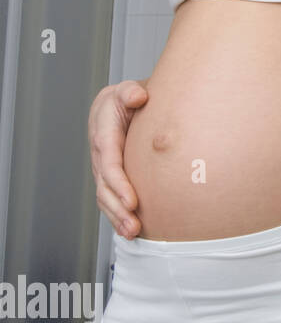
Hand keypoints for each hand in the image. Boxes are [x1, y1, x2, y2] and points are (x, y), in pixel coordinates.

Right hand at [90, 80, 149, 237]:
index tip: (134, 201)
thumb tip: (137, 96)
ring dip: (117, 217)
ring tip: (133, 233)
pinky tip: (131, 231)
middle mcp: (101, 154)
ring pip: (106, 196)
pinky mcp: (112, 175)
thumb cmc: (131, 96)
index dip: (119, 184)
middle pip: (105, 186)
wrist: (129, 101)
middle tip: (134, 226)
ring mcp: (105, 166)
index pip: (109, 163)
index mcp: (104, 134)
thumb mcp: (128, 90)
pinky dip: (119, 215)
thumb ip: (130, 92)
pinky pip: (112, 198)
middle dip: (118, 208)